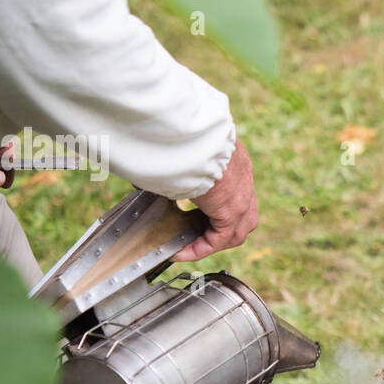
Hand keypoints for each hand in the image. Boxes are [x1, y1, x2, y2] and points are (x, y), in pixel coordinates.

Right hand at [171, 139, 258, 261]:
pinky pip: (220, 238)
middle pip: (244, 214)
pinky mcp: (232, 208)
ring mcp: (243, 193)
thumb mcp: (176, 152)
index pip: (235, 191)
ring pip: (237, 230)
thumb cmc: (177, 135)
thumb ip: (166, 167)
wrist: (188, 131)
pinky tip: (180, 252)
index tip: (194, 217)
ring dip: (213, 241)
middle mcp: (243, 175)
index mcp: (232, 158)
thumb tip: (140, 177)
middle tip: (197, 236)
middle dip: (222, 229)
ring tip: (188, 249)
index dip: (218, 209)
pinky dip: (201, 248)